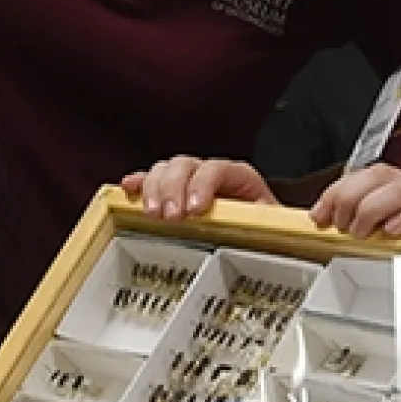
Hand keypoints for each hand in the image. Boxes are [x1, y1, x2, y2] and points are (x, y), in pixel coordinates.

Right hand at [120, 156, 275, 219]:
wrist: (262, 236)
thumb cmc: (267, 233)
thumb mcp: (272, 228)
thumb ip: (267, 224)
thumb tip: (270, 230)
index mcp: (239, 177)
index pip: (217, 168)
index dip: (203, 184)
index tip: (196, 210)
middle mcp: (211, 173)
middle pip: (185, 165)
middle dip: (173, 189)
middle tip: (170, 217)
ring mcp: (190, 180)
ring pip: (165, 169)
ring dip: (154, 189)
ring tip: (151, 214)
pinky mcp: (173, 192)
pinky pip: (151, 180)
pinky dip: (139, 183)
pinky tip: (128, 189)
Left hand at [309, 164, 400, 237]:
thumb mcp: (384, 224)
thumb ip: (357, 218)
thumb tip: (323, 221)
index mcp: (393, 184)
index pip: (359, 175)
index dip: (335, 193)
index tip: (319, 215)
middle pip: (376, 176)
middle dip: (350, 200)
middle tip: (343, 227)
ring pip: (398, 190)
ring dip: (372, 210)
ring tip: (361, 233)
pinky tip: (393, 231)